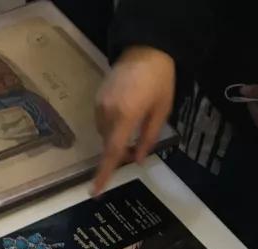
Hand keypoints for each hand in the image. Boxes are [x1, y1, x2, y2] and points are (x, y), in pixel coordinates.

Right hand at [92, 46, 175, 194]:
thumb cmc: (160, 79)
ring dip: (115, 138)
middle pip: (108, 144)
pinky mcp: (98, 98)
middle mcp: (108, 112)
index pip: (112, 151)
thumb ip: (149, 138)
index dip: (104, 173)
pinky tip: (125, 115)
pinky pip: (102, 121)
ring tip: (132, 128)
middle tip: (134, 154)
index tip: (95, 191)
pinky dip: (112, 126)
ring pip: (104, 134)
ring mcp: (100, 104)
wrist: (146, 47)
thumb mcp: (162, 110)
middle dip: (118, 153)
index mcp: (126, 116)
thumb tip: (138, 160)